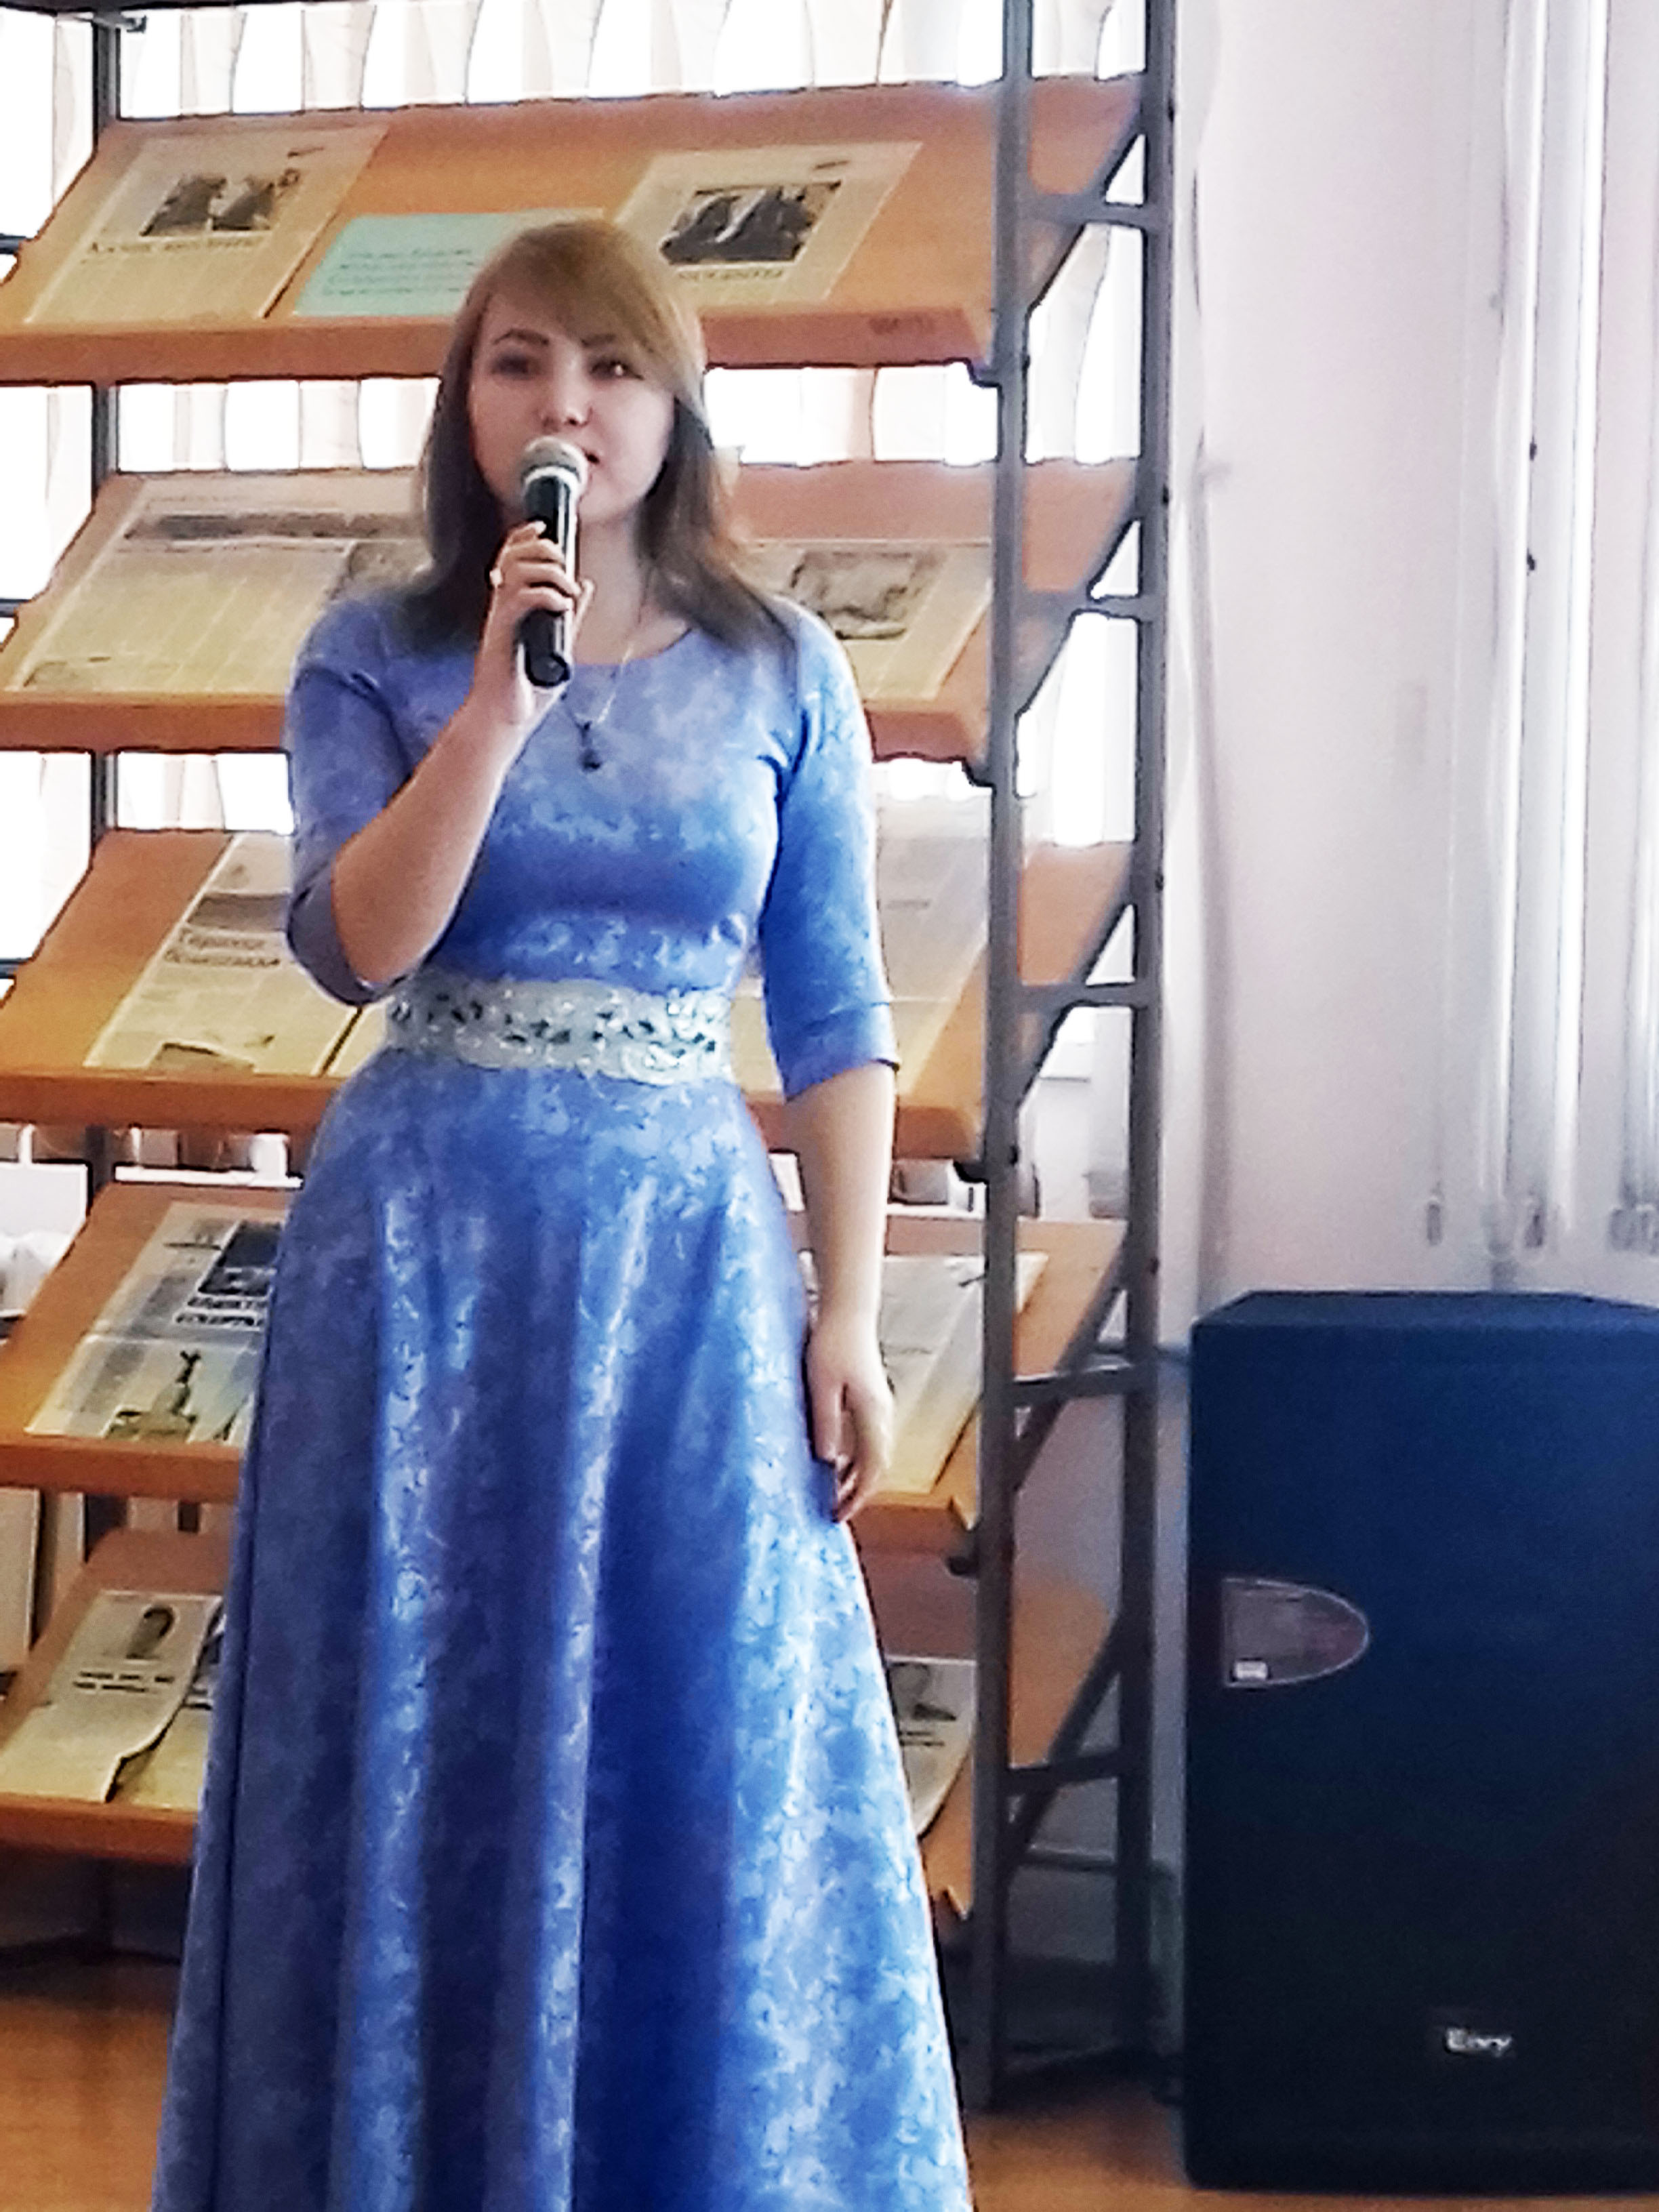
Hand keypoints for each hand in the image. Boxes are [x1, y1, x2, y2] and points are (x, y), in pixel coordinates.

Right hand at [469, 522, 593, 745]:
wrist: (505, 721)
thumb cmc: (526, 691)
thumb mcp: (560, 645)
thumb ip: (571, 616)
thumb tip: (586, 586)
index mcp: (512, 605)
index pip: (512, 556)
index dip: (526, 535)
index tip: (547, 527)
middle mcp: (502, 606)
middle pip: (514, 554)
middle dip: (544, 548)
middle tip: (565, 565)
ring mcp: (499, 619)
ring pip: (516, 570)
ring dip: (548, 570)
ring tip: (566, 590)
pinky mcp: (500, 634)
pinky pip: (520, 599)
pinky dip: (546, 595)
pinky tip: (561, 606)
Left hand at [805, 1307, 892, 1520]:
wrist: (848, 1310)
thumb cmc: (832, 1342)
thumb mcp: (821, 1386)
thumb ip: (826, 1423)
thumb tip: (827, 1461)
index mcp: (872, 1414)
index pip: (871, 1468)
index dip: (857, 1496)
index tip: (838, 1514)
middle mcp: (881, 1413)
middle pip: (877, 1466)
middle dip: (859, 1492)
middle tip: (836, 1510)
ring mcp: (879, 1405)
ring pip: (874, 1453)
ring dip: (857, 1476)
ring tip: (834, 1492)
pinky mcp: (871, 1398)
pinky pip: (868, 1438)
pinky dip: (856, 1457)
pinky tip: (836, 1460)